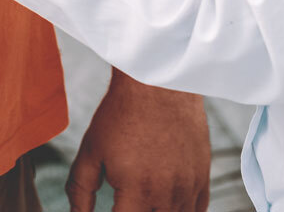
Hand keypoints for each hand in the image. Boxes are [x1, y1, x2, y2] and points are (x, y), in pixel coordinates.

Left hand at [67, 72, 209, 211]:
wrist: (158, 84)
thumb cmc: (123, 113)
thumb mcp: (92, 149)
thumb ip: (80, 188)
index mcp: (137, 191)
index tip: (110, 207)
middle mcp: (167, 195)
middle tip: (126, 201)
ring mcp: (188, 187)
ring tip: (143, 201)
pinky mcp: (202, 177)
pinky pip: (197, 211)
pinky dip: (181, 211)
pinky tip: (165, 202)